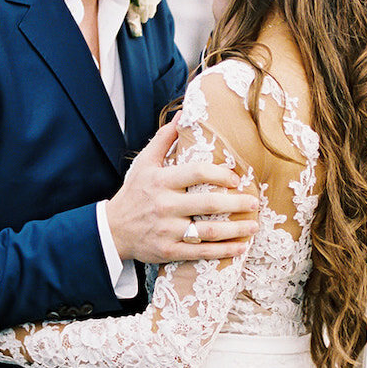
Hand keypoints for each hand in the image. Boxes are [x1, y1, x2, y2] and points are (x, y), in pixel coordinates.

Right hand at [106, 123, 258, 263]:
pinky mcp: (169, 251)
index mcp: (161, 181)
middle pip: (208, 204)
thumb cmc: (134, 193)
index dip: (220, 174)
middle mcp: (165, 206)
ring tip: (253, 227)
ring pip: (208, 232)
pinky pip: (201, 253)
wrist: (112, 230)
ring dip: (235, 230)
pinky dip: (223, 251)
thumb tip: (182, 115)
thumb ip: (164, 139)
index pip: (197, 173)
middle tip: (254, 202)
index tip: (235, 178)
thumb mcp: (144, 163)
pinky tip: (240, 247)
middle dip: (236, 203)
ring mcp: (167, 231)